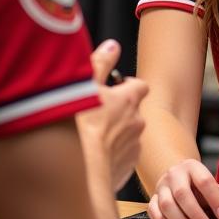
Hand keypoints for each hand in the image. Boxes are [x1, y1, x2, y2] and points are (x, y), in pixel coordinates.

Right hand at [76, 40, 147, 191]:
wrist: (80, 173)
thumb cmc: (79, 127)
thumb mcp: (85, 84)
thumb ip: (101, 62)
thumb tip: (113, 46)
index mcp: (128, 100)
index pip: (139, 86)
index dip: (128, 86)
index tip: (113, 89)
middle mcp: (137, 122)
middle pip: (133, 112)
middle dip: (119, 112)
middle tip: (95, 115)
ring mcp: (133, 147)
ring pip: (127, 135)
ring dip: (114, 134)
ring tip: (91, 137)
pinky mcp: (126, 169)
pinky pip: (121, 158)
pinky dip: (111, 156)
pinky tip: (93, 156)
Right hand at [147, 159, 218, 218]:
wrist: (177, 175)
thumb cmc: (197, 183)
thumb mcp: (213, 186)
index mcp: (192, 167)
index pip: (204, 181)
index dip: (214, 199)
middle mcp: (174, 174)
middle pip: (182, 194)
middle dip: (196, 215)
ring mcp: (161, 186)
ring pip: (166, 205)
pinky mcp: (152, 198)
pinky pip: (154, 213)